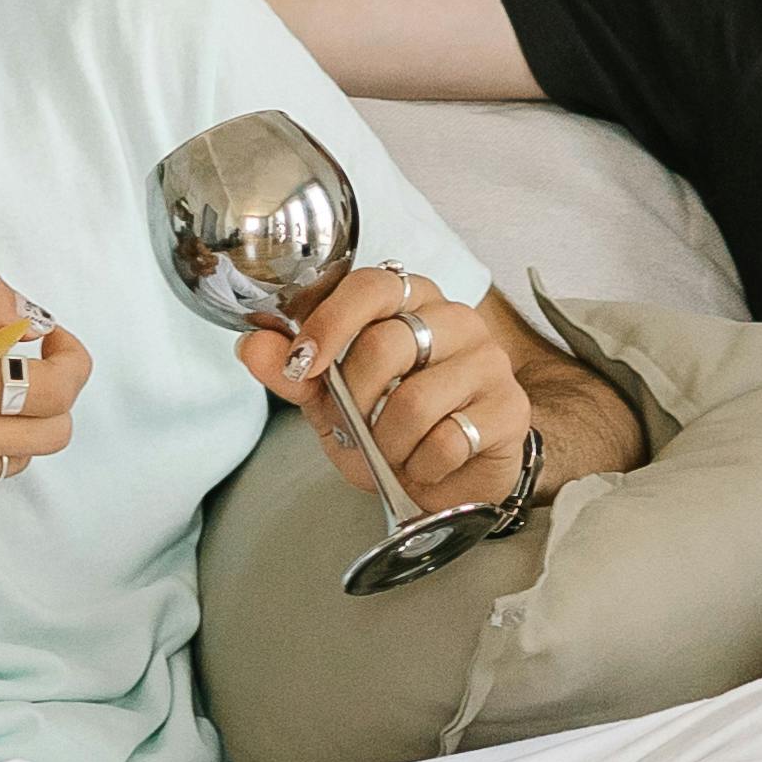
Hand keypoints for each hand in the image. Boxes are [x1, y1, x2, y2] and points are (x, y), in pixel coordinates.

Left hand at [245, 267, 537, 510]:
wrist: (454, 476)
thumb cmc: (393, 426)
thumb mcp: (331, 401)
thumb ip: (293, 371)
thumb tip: (251, 344)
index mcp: (411, 302)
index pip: (372, 285)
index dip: (332, 321)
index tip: (305, 362)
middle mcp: (455, 320)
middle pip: (386, 346)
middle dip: (356, 401)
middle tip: (356, 427)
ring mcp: (489, 362)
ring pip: (415, 402)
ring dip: (388, 444)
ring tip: (393, 451)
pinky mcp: (510, 408)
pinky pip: (448, 441)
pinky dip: (422, 466)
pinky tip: (426, 464)